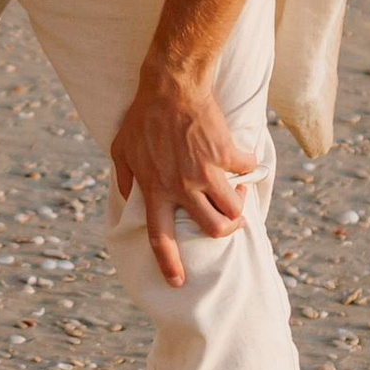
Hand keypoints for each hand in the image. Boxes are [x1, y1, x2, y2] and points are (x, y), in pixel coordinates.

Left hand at [109, 59, 256, 281]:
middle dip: (227, 231)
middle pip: (214, 229)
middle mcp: (182, 187)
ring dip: (240, 204)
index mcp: (156, 190)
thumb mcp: (121, 150)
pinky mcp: (226, 153)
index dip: (169, 264)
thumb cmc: (143, 117)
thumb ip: (125, 178)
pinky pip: (246, 168)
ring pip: (234, 208)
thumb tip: (128, 198)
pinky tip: (241, 157)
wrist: (171, 86)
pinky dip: (248, 166)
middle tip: (229, 221)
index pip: (161, 238)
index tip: (177, 283)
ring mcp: (206, 171)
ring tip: (237, 192)